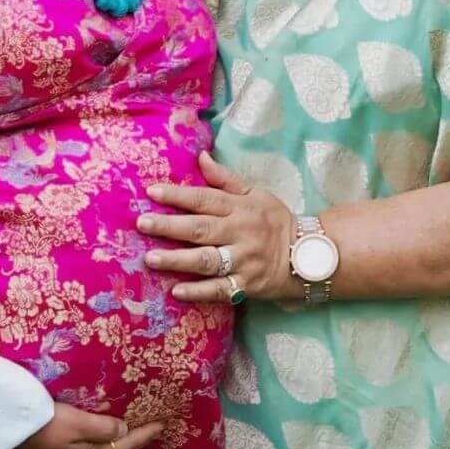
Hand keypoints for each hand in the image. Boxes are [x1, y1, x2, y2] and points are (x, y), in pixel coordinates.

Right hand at [6, 402, 164, 448]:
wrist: (6, 433)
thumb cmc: (43, 424)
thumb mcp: (77, 422)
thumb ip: (103, 428)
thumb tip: (124, 432)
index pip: (125, 444)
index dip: (145, 433)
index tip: (163, 423)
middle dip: (132, 443)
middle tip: (148, 430)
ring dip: (115, 448)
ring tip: (128, 437)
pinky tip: (96, 446)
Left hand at [139, 151, 296, 302]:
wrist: (307, 256)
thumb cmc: (275, 221)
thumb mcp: (256, 193)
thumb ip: (225, 178)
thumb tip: (200, 156)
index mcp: (240, 207)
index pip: (204, 199)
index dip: (178, 195)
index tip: (151, 192)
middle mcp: (240, 233)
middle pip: (201, 228)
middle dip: (169, 226)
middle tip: (142, 224)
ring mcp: (243, 261)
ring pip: (207, 260)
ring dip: (177, 260)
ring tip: (150, 258)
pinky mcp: (247, 286)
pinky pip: (220, 289)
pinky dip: (198, 292)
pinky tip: (176, 290)